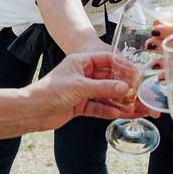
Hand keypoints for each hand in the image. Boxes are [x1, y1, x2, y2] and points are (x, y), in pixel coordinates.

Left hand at [25, 51, 142, 127]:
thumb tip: (125, 88)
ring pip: (105, 95)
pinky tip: (122, 113)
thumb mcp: (80, 86)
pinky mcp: (80, 105)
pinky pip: (99, 107)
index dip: (122, 66)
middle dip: (124, 86)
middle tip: (139, 92)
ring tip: (135, 107)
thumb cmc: (51, 91)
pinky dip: (109, 110)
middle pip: (108, 79)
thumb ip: (104, 88)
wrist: (33, 110)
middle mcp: (83, 74)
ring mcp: (82, 91)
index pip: (107, 60)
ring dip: (119, 101)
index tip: (136, 73)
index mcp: (81, 61)